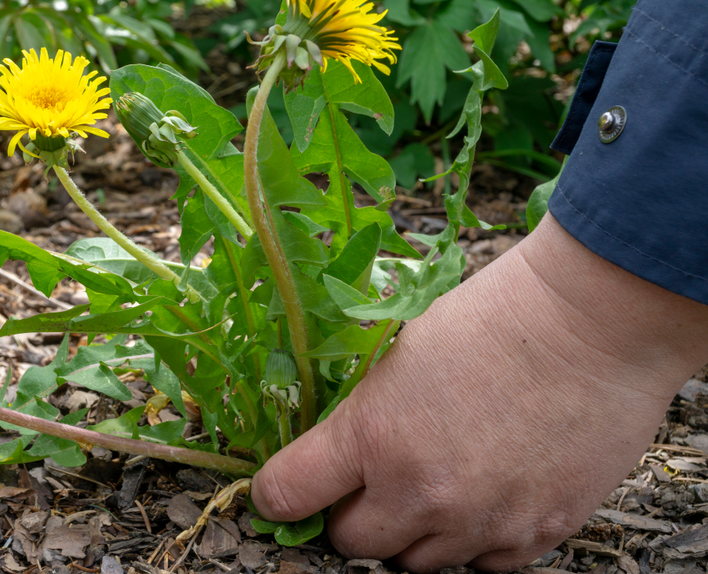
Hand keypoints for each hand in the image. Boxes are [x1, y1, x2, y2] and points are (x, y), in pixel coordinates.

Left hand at [251, 214, 707, 570]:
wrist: (591, 325)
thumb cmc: (492, 320)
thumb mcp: (398, 355)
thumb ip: (362, 418)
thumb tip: (338, 454)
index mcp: (372, 436)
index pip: (287, 494)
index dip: (278, 493)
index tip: (284, 489)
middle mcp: (420, 493)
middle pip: (351, 542)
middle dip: (353, 514)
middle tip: (372, 482)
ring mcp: (480, 522)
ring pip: (416, 562)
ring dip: (413, 530)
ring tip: (437, 481)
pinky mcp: (535, 534)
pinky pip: (481, 565)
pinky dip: (473, 540)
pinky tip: (485, 495)